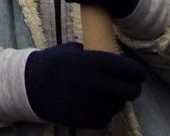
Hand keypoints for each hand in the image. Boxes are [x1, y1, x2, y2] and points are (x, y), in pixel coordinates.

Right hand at [25, 43, 144, 128]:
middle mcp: (94, 83)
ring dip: (118, 101)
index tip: (140, 74)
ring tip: (111, 96)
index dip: (136, 72)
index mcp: (91, 62)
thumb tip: (111, 57)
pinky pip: (105, 118)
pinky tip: (98, 106)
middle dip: (133, 89)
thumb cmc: (51, 63)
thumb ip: (92, 53)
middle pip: (127, 91)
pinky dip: (105, 113)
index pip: (125, 69)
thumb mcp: (71, 50)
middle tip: (131, 87)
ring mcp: (90, 103)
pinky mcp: (84, 119)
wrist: (29, 85)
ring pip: (118, 106)